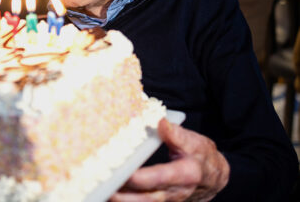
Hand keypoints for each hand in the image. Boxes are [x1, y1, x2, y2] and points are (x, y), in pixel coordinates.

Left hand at [110, 119, 228, 201]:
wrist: (214, 177)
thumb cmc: (202, 156)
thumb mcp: (195, 142)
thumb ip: (176, 134)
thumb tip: (160, 122)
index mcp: (185, 174)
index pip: (159, 178)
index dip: (140, 177)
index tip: (123, 172)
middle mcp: (176, 192)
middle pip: (146, 198)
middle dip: (124, 196)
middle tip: (105, 189)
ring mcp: (169, 201)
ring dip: (122, 201)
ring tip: (103, 193)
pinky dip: (127, 200)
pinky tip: (110, 195)